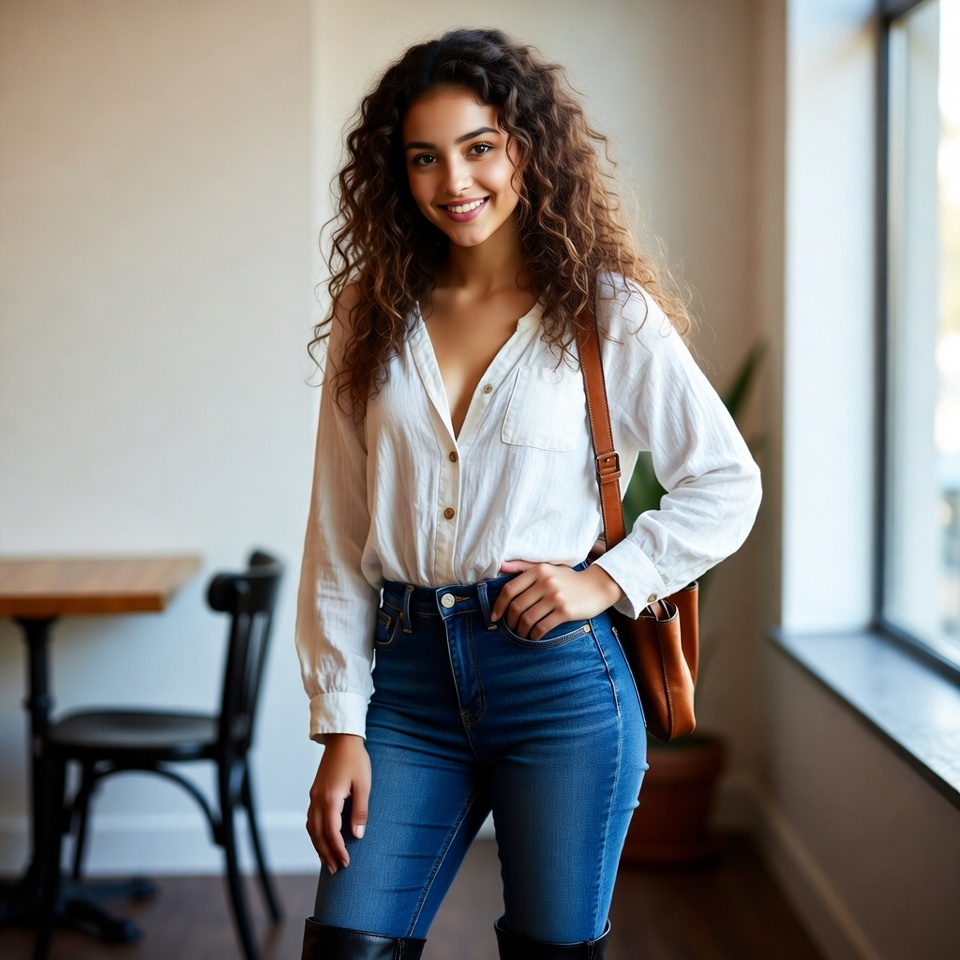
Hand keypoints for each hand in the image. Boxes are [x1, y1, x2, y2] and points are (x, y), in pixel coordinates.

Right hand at [305, 734, 370, 873]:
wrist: (342, 740)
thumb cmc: (356, 760)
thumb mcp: (364, 784)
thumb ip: (360, 810)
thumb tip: (357, 835)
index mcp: (330, 798)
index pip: (331, 832)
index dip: (338, 850)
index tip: (346, 862)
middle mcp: (317, 799)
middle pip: (318, 834)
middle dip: (326, 854)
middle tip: (335, 870)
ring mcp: (314, 796)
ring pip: (312, 828)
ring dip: (318, 847)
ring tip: (327, 862)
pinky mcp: (315, 793)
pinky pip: (311, 819)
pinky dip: (315, 834)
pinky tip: (321, 840)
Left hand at [492, 562, 623, 639]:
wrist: (598, 586)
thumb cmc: (569, 579)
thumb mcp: (548, 568)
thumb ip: (523, 567)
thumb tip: (500, 566)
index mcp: (538, 570)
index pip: (509, 589)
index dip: (499, 605)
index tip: (495, 616)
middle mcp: (545, 582)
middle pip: (517, 606)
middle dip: (510, 621)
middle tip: (510, 627)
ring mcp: (556, 597)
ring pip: (527, 618)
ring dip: (520, 630)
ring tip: (521, 634)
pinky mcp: (565, 611)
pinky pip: (542, 627)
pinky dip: (534, 635)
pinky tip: (533, 637)